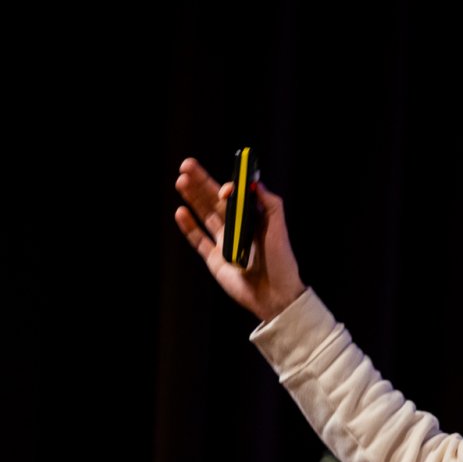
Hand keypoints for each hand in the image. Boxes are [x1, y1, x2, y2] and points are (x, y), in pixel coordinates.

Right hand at [173, 157, 306, 321]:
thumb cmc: (282, 262)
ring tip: (181, 181)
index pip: (236, 196)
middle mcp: (237, 228)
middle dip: (201, 182)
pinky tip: (181, 211)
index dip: (228, 187)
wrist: (275, 296)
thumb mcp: (279, 229)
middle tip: (186, 165)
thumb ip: (270, 204)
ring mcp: (224, 242)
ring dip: (192, 198)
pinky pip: (198, 239)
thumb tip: (254, 183)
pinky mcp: (214, 259)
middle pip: (215, 200)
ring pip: (204, 215)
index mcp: (253, 219)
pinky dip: (189, 226)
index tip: (226, 187)